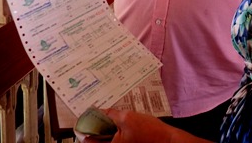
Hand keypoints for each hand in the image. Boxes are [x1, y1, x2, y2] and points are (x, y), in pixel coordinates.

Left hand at [75, 108, 210, 142]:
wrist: (167, 139)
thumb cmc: (149, 132)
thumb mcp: (127, 118)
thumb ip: (111, 114)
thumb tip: (99, 110)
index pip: (89, 140)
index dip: (85, 126)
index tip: (84, 116)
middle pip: (98, 137)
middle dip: (97, 123)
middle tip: (97, 110)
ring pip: (108, 136)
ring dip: (107, 125)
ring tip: (110, 112)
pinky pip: (117, 136)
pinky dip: (115, 128)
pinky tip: (120, 118)